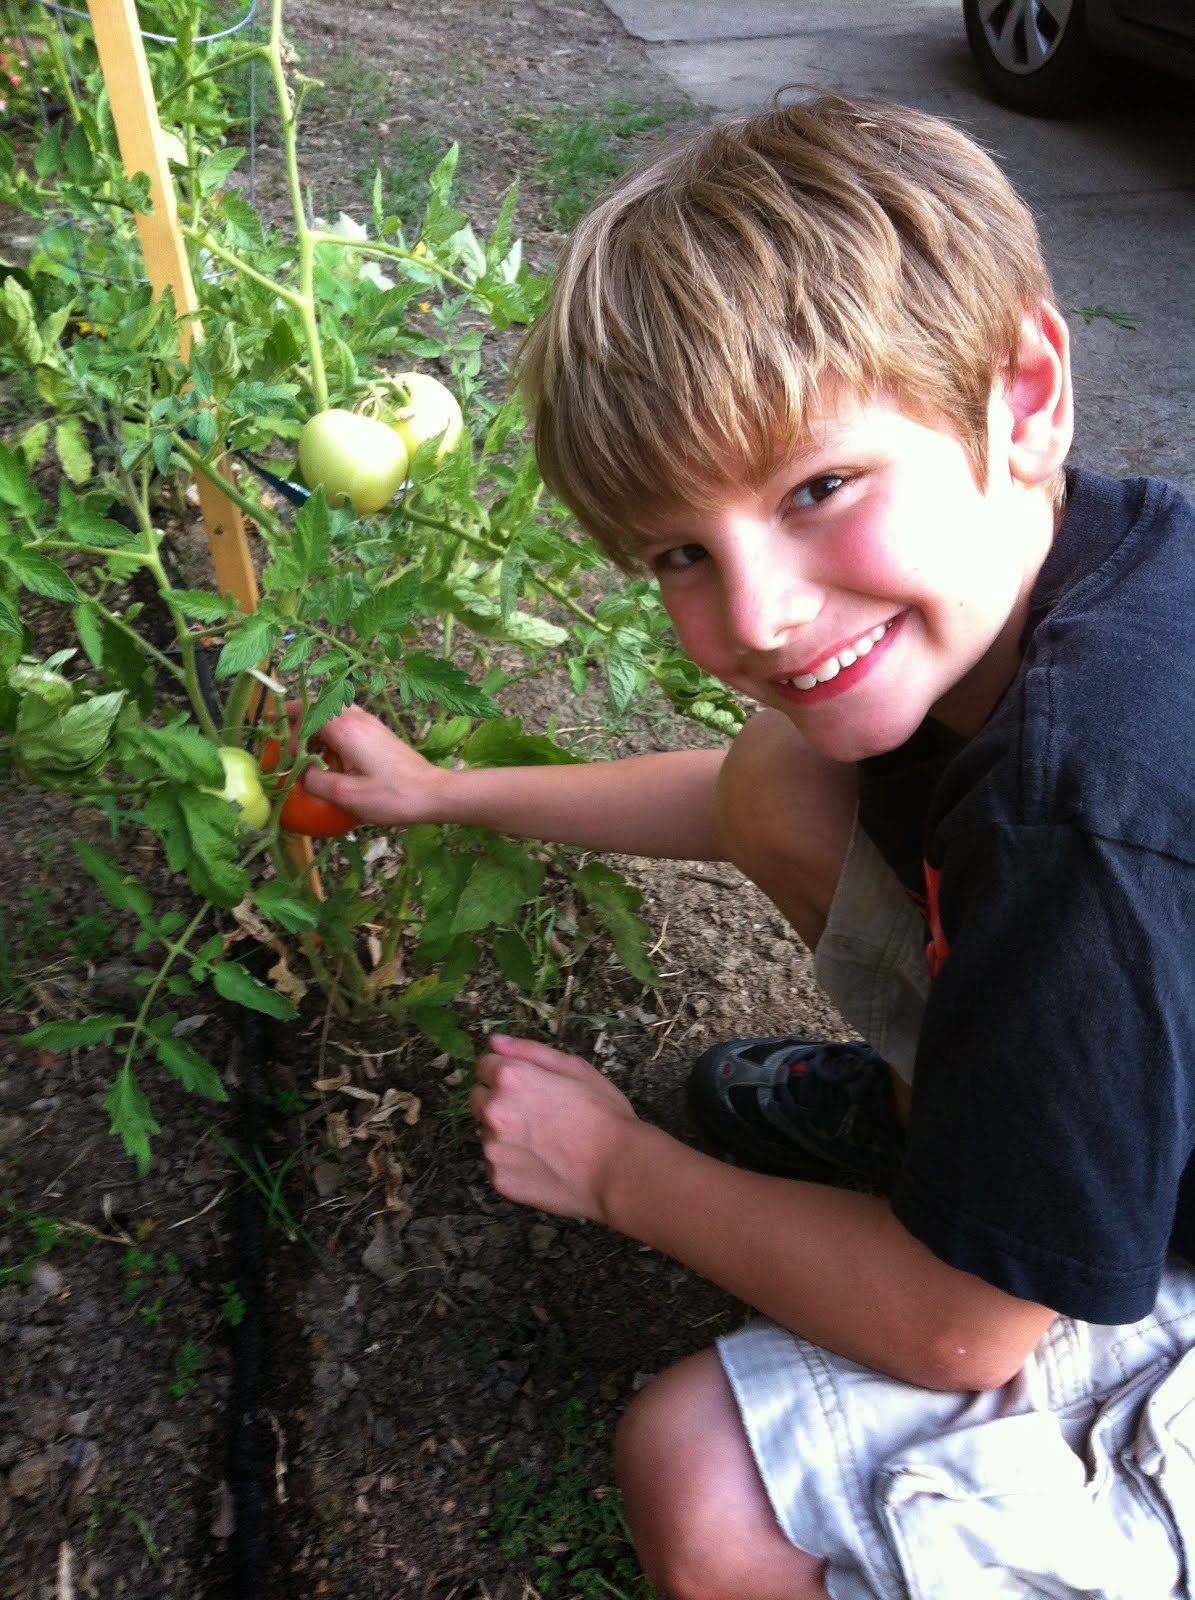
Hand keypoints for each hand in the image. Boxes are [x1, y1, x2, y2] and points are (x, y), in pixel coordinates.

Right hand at [295, 703, 448, 826]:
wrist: (433, 792)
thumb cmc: (392, 796)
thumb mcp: (347, 795)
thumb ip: (316, 781)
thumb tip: (301, 773)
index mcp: (346, 729)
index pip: (307, 713)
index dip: (291, 730)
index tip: (288, 754)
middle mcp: (358, 718)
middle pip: (319, 705)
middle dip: (298, 717)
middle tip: (283, 734)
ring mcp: (371, 722)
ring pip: (334, 710)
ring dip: (316, 723)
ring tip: (305, 744)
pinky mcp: (379, 732)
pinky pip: (348, 720)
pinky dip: (333, 729)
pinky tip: (332, 753)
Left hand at [470, 1034, 638, 1221]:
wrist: (617, 1170)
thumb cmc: (603, 1115)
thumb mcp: (575, 1068)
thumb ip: (529, 1051)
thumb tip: (495, 1043)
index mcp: (510, 1078)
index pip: (483, 1066)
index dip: (506, 1072)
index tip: (528, 1085)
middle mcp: (493, 1112)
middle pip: (477, 1099)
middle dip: (498, 1101)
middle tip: (537, 1113)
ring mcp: (494, 1149)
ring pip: (488, 1134)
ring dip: (506, 1134)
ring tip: (545, 1142)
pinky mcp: (499, 1180)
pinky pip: (497, 1165)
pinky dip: (513, 1163)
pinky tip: (543, 1163)